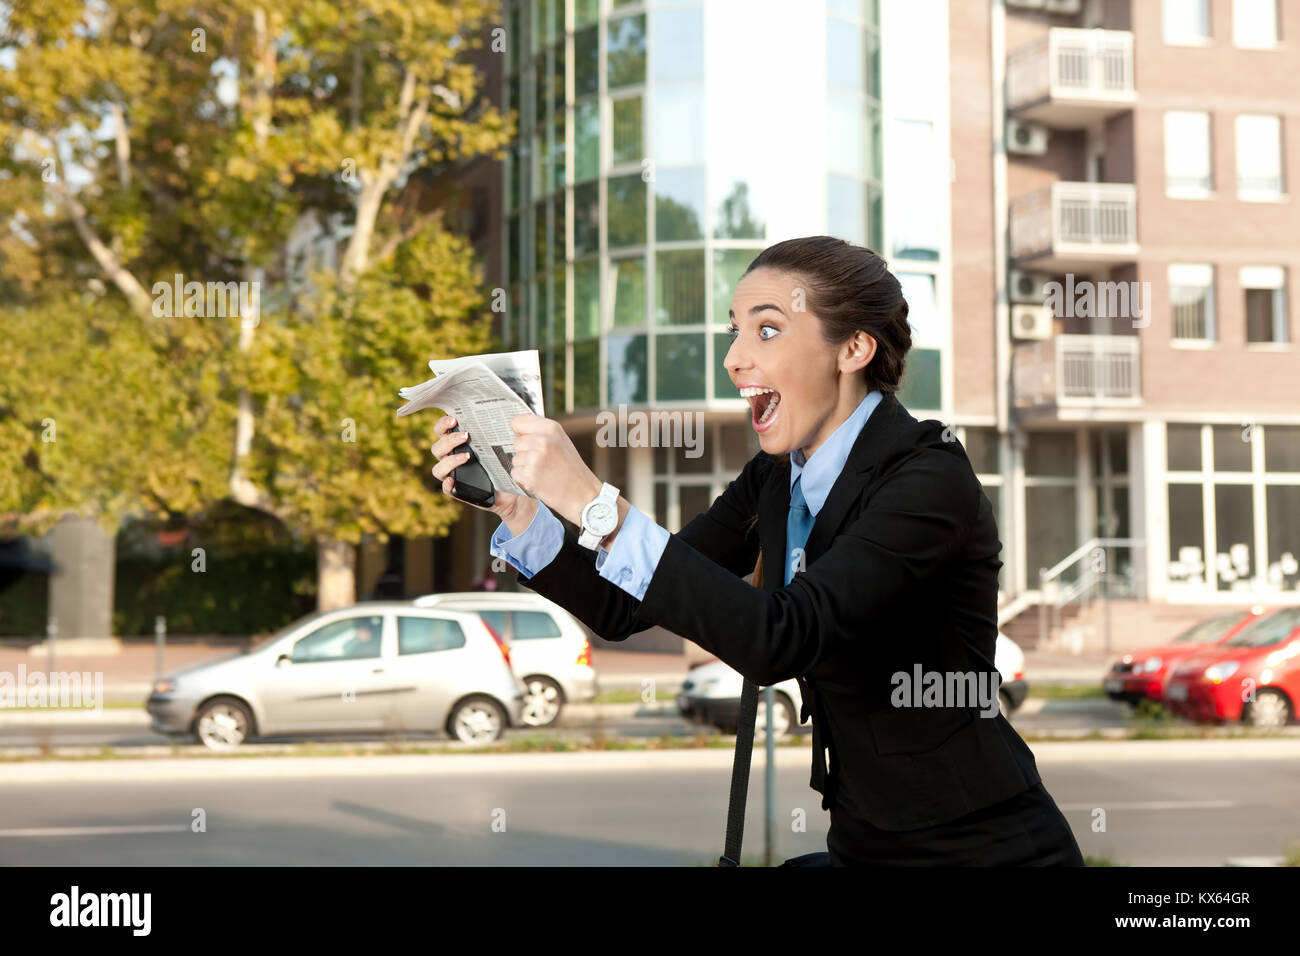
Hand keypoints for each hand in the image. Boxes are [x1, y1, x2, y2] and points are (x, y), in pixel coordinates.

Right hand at [431, 414, 536, 532]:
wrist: (512, 489)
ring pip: (438, 468)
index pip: (441, 431)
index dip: (443, 424)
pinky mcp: (457, 491)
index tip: (454, 419)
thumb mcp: (499, 445)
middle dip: (449, 440)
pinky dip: (447, 484)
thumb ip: (493, 430)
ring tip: (467, 457)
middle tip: (466, 436)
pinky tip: (453, 480)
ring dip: (449, 461)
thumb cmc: (503, 462)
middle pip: (437, 448)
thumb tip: (500, 412)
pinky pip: (446, 488)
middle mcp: (450, 458)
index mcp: (456, 444)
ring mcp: (452, 475)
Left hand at [508, 413, 602, 524]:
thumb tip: (517, 429)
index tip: (525, 437)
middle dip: (524, 452)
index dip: (519, 431)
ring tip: (543, 471)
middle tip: (542, 461)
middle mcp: (542, 440)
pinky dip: (524, 479)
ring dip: (524, 467)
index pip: (517, 421)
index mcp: (551, 428)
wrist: (583, 495)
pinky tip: (539, 480)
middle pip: (516, 442)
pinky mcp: (529, 475)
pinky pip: (515, 473)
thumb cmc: (573, 470)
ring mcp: (535, 458)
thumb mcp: (561, 441)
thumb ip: (540, 432)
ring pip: (515, 458)